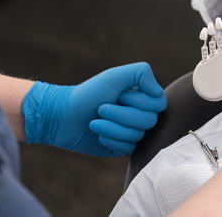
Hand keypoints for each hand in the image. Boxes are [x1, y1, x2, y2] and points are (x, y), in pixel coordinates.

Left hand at [21, 62, 166, 156]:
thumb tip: (158, 93)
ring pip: (137, 135)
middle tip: (101, 108)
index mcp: (142, 96)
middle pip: (149, 121)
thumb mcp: (115, 75)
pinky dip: (111, 140)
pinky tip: (98, 135)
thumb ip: (142, 73)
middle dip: (122, 115)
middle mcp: (140, 113)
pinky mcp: (122, 147)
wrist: (63, 116)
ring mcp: (131, 131)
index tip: (119, 94)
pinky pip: (128, 148)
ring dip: (112, 128)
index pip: (158, 104)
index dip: (139, 102)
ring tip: (95, 122)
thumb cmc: (89, 92)